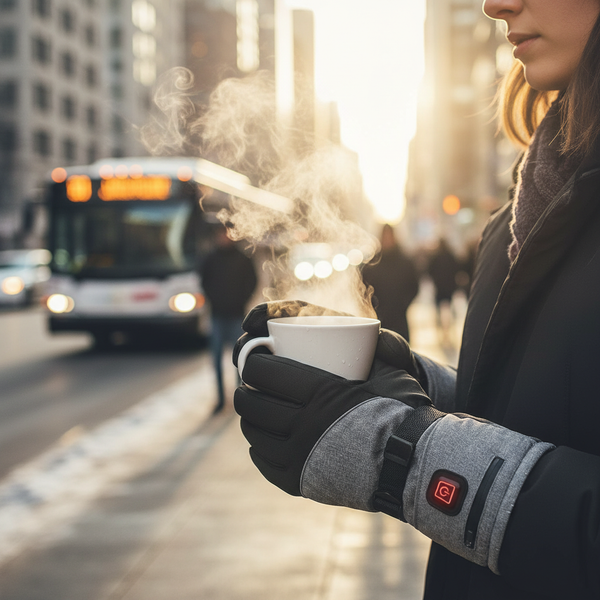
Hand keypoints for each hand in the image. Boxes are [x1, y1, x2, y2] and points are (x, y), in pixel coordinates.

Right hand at [233, 300, 421, 380]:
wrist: (391, 393)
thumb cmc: (388, 365)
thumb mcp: (391, 352)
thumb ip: (390, 345)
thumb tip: (380, 342)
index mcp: (320, 325)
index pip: (286, 313)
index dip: (263, 313)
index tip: (252, 322)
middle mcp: (303, 345)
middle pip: (265, 340)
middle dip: (247, 344)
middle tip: (243, 354)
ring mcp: (296, 370)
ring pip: (262, 367)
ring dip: (246, 368)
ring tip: (243, 376)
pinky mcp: (295, 396)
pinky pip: (270, 394)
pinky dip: (258, 396)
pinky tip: (252, 406)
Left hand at [234, 351, 430, 509]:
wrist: (412, 461)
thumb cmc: (398, 407)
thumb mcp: (381, 369)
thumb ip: (357, 349)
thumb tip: (334, 332)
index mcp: (320, 392)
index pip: (265, 373)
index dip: (254, 363)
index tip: (256, 360)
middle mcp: (304, 425)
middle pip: (253, 402)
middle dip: (245, 388)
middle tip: (250, 383)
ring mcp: (299, 458)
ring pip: (253, 431)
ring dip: (249, 415)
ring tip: (255, 407)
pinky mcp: (297, 482)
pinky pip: (262, 460)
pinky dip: (258, 444)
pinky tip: (263, 436)